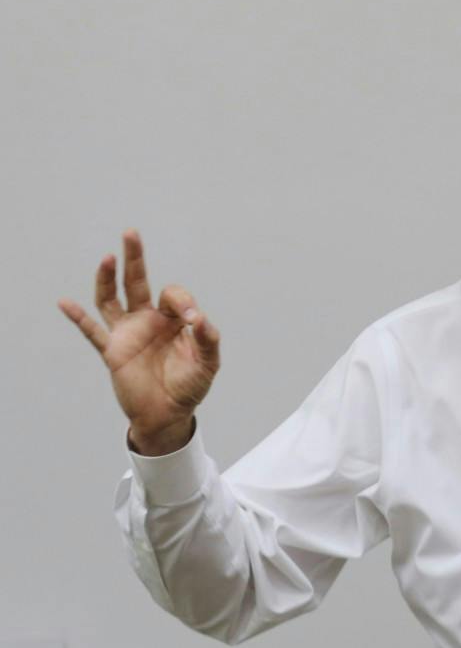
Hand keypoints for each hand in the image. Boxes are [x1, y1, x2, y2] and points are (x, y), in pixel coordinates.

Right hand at [57, 230, 219, 454]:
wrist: (168, 414)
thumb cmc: (189, 386)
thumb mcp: (208, 364)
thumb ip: (208, 340)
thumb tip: (199, 319)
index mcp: (173, 320)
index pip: (173, 296)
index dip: (182, 303)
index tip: (192, 321)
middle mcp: (148, 320)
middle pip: (137, 282)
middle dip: (134, 258)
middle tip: (131, 233)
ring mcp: (127, 333)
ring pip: (111, 299)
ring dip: (107, 279)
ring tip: (108, 258)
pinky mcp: (112, 350)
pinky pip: (92, 332)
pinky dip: (78, 318)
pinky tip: (65, 302)